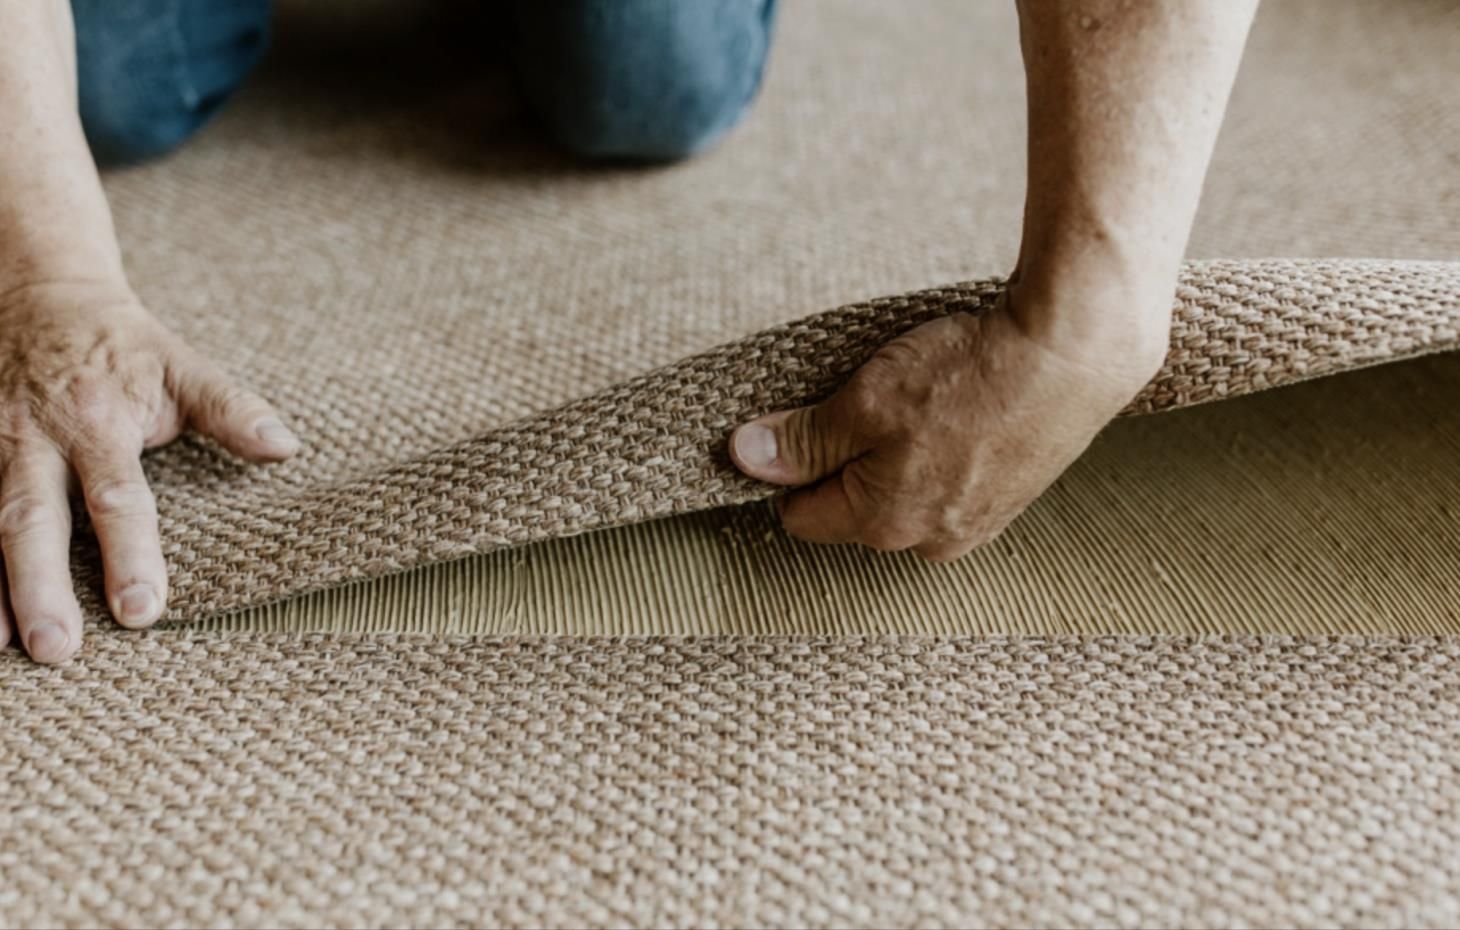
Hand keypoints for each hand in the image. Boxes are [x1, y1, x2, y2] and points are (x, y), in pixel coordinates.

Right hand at [0, 280, 298, 662]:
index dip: (130, 555)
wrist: (35, 289)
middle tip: (59, 650)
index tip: (141, 611)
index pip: (117, 499)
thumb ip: (231, 411)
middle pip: (31, 520)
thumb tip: (287, 448)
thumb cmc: (122, 344)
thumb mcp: (181, 367)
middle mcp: (31, 439)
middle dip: (40, 586)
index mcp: (96, 423)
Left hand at [729, 284, 1168, 560]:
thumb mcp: (865, 402)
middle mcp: (930, 541)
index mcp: (884, 525)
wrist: (1074, 354)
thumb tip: (745, 459)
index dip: (789, 466)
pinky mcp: (1010, 498)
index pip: (801, 515)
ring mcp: (976, 525)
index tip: (801, 422)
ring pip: (902, 494)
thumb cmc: (968, 376)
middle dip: (847, 459)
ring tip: (920, 400)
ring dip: (895, 454)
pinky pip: (948, 483)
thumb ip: (804, 441)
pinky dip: (940, 451)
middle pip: (853, 508)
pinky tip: (956, 409)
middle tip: (867, 400)